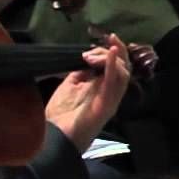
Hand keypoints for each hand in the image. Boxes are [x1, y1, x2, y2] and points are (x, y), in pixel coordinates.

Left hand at [45, 34, 131, 151]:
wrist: (54, 137)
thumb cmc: (61, 114)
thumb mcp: (70, 85)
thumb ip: (80, 72)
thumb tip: (87, 58)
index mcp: (103, 88)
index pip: (115, 65)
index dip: (109, 51)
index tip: (97, 42)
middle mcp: (111, 93)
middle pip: (123, 66)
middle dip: (114, 50)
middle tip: (99, 45)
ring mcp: (111, 99)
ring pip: (123, 72)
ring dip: (111, 58)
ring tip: (93, 54)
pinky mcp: (107, 104)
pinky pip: (114, 83)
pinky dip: (112, 66)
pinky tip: (110, 53)